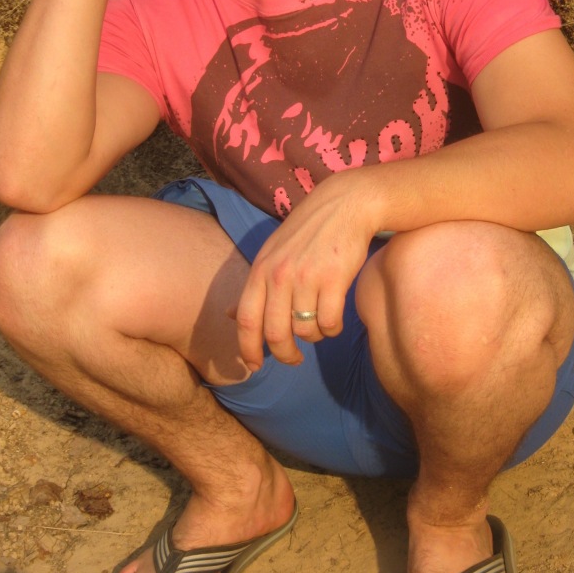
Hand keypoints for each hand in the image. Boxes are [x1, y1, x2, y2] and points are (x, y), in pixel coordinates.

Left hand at [234, 173, 378, 369]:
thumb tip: (229, 315)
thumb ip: (253, 287)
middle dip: (284, 355)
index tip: (253, 367)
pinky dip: (332, 329)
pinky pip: (329, 323)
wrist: (344, 205)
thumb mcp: (271, 254)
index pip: (246, 320)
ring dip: (313, 337)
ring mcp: (307, 277)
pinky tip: (334, 320)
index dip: (247, 349)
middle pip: (276, 334)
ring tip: (318, 327)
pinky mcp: (334, 280)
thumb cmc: (307, 233)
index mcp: (261, 270)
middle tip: (293, 360)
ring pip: (305, 330)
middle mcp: (279, 275)